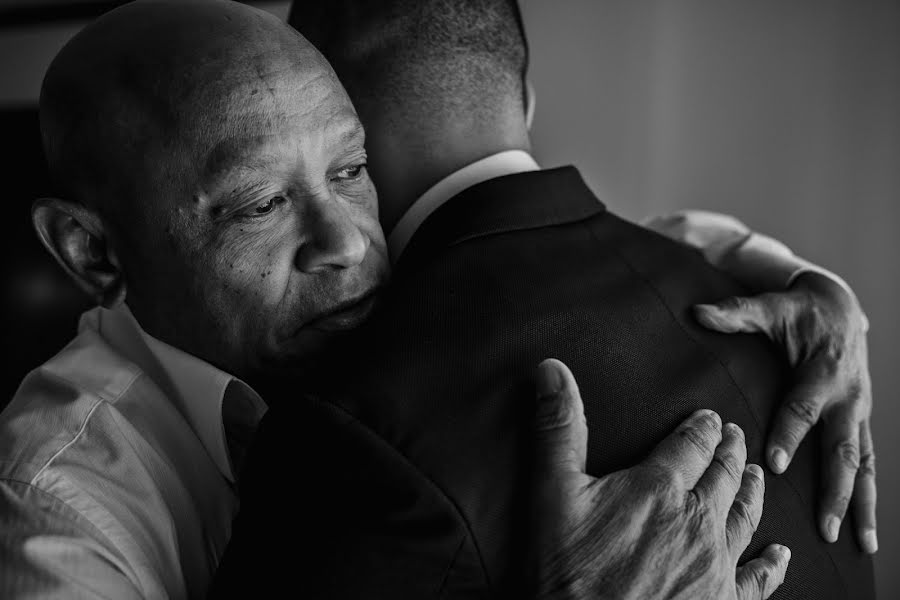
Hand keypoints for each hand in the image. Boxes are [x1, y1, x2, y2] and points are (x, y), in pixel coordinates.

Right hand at [532, 359, 789, 599]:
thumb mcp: (551, 491)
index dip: (702, 427)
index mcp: (658, 488)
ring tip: (757, 474)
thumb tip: (552, 369)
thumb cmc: (567, 569)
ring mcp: (714, 564)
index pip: (691, 445)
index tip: (710, 417)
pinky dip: (771, 565)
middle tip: (737, 435)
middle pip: (723, 475)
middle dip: (730, 451)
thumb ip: (557, 428)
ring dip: (752, 491)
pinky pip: (757, 580)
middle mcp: (696, 521)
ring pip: (745, 517)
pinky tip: (779, 554)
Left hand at [694, 271, 875, 552]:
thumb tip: (697, 312)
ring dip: (861, 504)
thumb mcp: (769, 307)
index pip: (803, 407)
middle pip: (842, 450)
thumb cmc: (797, 311)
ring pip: (864, 465)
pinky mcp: (859, 423)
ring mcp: (858, 414)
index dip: (789, 434)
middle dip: (836, 490)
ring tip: (858, 543)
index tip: (773, 463)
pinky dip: (868, 497)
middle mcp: (847, 398)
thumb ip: (736, 313)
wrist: (839, 307)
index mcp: (822, 373)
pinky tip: (864, 531)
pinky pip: (868, 464)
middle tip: (826, 526)